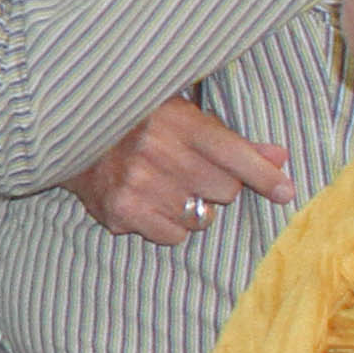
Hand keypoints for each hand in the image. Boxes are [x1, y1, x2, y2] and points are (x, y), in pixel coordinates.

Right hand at [63, 96, 301, 243]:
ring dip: (194, 209)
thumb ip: (232, 139)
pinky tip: (152, 204)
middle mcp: (158, 153)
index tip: (285, 192)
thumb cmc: (136, 123)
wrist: (67, 136)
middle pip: (223, 192)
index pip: (235, 154)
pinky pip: (173, 236)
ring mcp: (138, 185)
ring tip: (170, 188)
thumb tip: (280, 158)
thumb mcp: (183, 116)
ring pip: (201, 218)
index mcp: (177, 122)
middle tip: (194, 173)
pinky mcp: (121, 212)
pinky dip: (169, 226)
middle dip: (217, 187)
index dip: (265, 176)